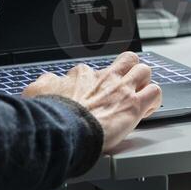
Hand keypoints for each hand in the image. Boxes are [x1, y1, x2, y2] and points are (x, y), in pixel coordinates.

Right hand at [23, 51, 162, 152]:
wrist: (64, 129)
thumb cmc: (50, 115)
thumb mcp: (36, 92)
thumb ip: (43, 84)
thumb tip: (47, 80)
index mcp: (81, 75)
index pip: (93, 71)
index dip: (96, 83)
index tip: (94, 95)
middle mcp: (104, 78)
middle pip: (126, 60)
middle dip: (128, 70)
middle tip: (124, 85)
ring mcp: (121, 89)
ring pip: (143, 70)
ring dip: (143, 82)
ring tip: (139, 94)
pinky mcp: (134, 105)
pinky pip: (155, 93)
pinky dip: (153, 100)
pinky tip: (147, 109)